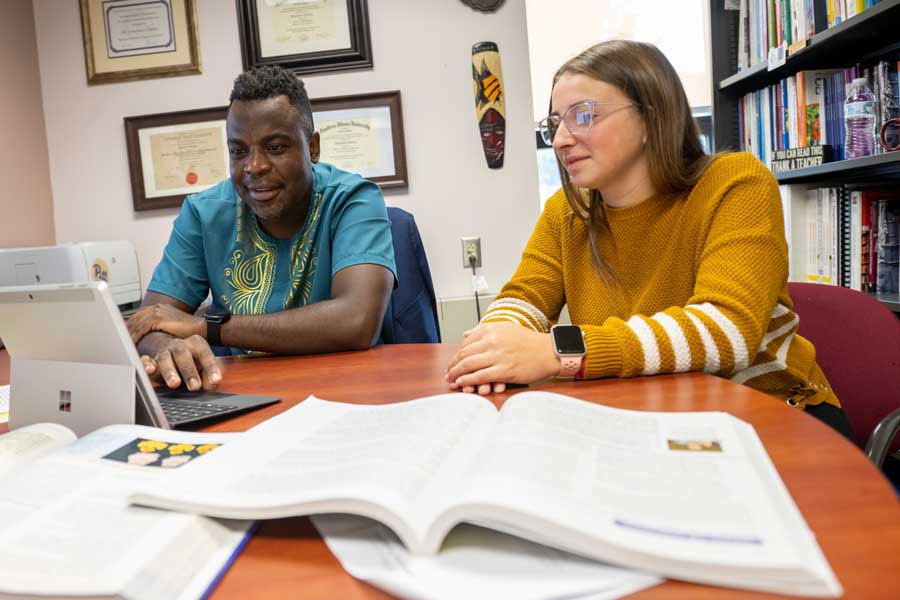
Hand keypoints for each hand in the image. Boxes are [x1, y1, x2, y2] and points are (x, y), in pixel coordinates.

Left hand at [128, 304, 204, 343]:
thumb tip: (153, 336)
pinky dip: (134, 337)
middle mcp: (157, 307)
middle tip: (117, 340)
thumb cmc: (191, 331)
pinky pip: (141, 328)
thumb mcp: (173, 327)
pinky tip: (131, 344)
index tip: (123, 335)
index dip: (130, 327)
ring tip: (121, 344)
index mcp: (159, 308)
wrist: (203, 328)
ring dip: (128, 334)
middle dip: (125, 330)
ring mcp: (157, 312)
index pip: (139, 317)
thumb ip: (161, 328)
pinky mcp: (158, 318)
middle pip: (134, 319)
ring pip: (136, 323)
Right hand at [140, 335, 221, 390]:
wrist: (169, 354)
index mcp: (196, 344)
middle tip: (195, 387)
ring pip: (165, 359)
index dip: (210, 367)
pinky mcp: (150, 361)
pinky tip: (149, 370)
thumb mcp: (202, 368)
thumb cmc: (190, 363)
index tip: (215, 381)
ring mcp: (163, 352)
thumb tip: (210, 385)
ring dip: (170, 371)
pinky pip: (146, 360)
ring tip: (175, 384)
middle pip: (183, 353)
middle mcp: (179, 346)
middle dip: (189, 371)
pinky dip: (146, 365)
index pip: (204, 353)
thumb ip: (208, 376)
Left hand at [444, 322, 560, 394]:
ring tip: (452, 380)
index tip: (452, 362)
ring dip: (456, 375)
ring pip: (468, 366)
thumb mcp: (506, 327)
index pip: (465, 343)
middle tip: (448, 374)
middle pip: (464, 355)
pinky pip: (480, 376)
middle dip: (452, 366)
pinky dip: (468, 381)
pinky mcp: (504, 370)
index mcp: (491, 330)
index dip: (455, 354)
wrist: (549, 352)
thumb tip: (466, 334)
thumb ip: (484, 329)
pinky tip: (463, 384)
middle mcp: (492, 341)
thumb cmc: (529, 341)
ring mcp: (497, 356)